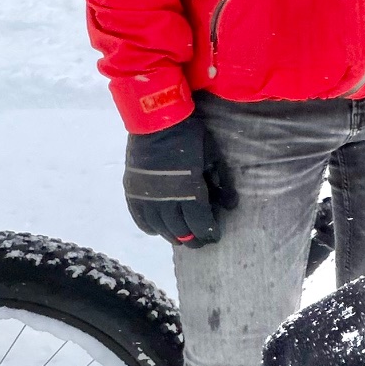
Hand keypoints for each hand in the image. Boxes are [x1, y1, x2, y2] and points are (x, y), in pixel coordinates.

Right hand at [124, 114, 237, 246]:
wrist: (157, 122)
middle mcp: (166, 200)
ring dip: (172, 236)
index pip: (199, 222)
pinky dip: (150, 227)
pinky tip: (157, 231)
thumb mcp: (212, 158)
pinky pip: (140, 219)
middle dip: (192, 238)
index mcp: (189, 191)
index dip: (208, 232)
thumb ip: (220, 183)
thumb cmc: (191, 137)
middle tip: (200, 243)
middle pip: (180, 229)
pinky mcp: (133, 192)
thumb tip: (231, 205)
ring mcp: (147, 198)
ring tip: (182, 239)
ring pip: (160, 228)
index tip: (214, 238)